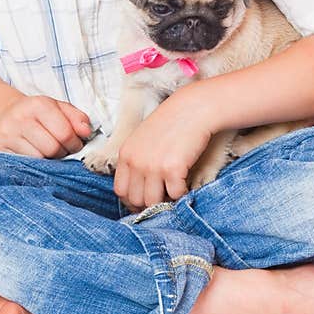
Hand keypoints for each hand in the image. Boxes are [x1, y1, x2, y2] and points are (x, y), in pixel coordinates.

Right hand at [0, 94, 91, 157]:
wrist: (5, 113)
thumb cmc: (38, 113)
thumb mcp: (60, 108)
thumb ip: (78, 118)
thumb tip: (87, 132)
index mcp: (38, 105)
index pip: (64, 133)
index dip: (75, 143)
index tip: (75, 144)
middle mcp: (19, 118)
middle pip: (52, 149)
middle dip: (62, 153)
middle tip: (61, 150)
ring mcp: (5, 133)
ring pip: (38, 159)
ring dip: (48, 160)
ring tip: (46, 151)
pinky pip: (22, 164)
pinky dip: (32, 163)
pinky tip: (33, 154)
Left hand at [112, 90, 214, 210]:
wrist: (193, 108)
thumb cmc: (172, 121)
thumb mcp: (143, 138)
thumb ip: (137, 160)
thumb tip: (141, 186)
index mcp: (126, 154)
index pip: (120, 190)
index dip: (132, 200)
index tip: (144, 201)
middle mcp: (136, 161)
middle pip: (135, 199)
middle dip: (149, 204)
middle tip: (162, 200)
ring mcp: (153, 166)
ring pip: (153, 202)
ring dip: (165, 202)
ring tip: (174, 193)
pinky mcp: (172, 169)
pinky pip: (175, 194)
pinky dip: (181, 194)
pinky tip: (185, 185)